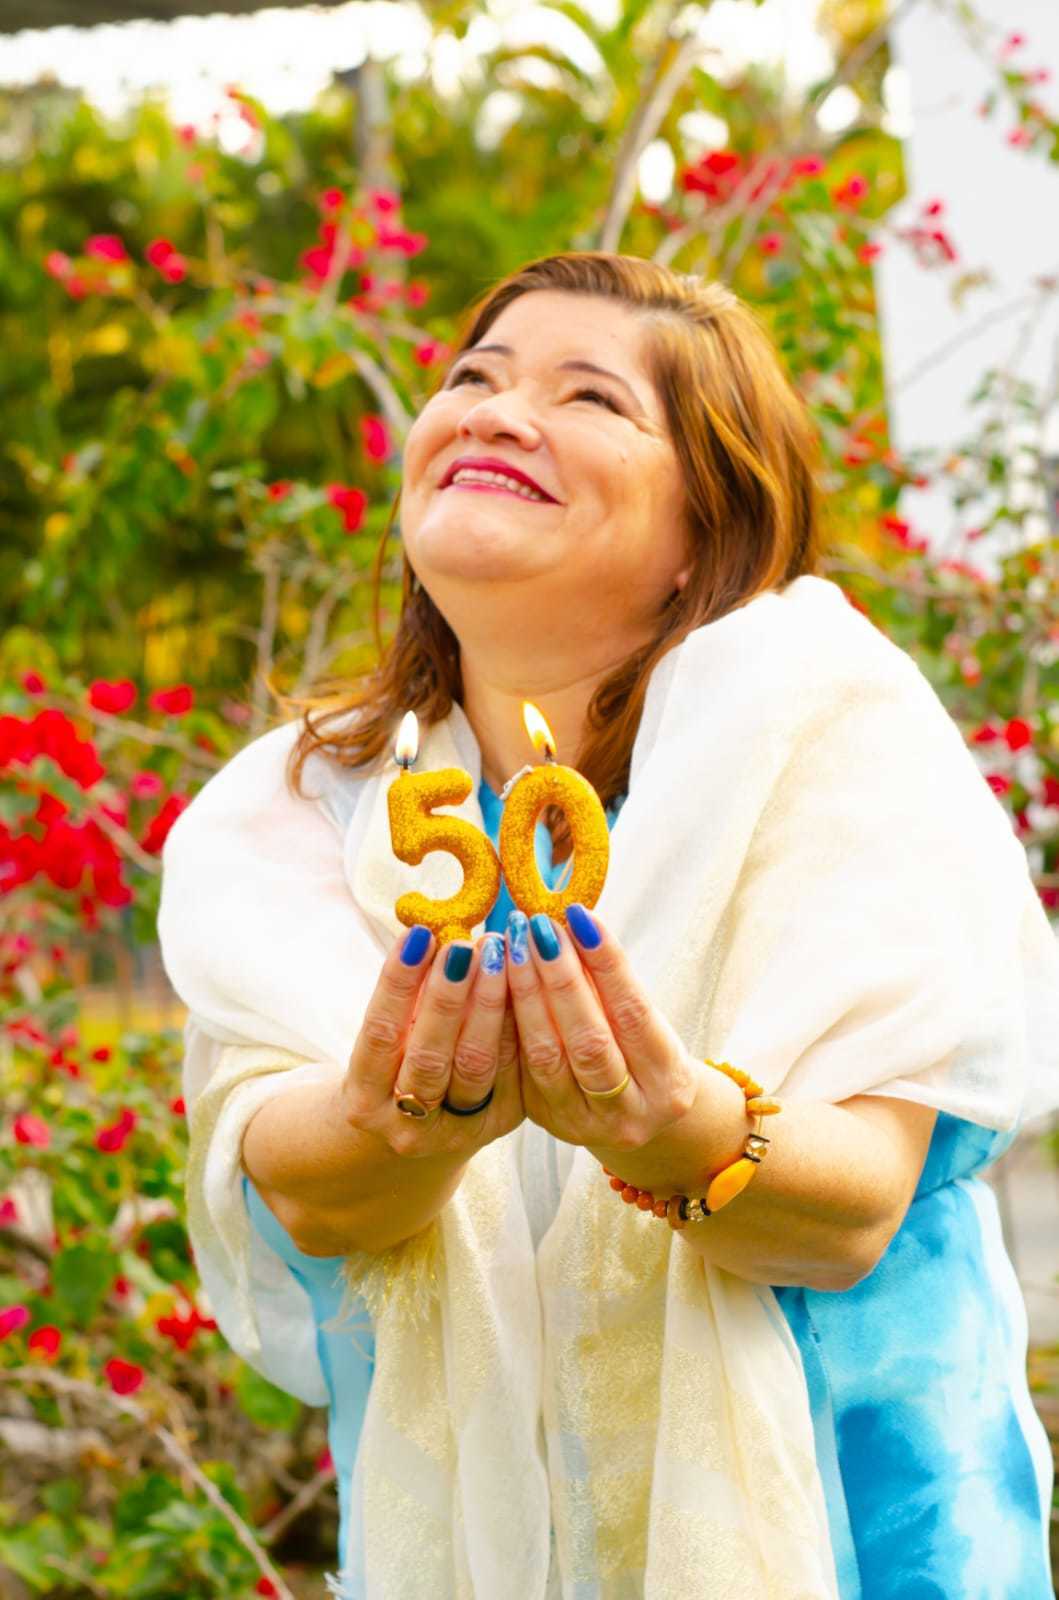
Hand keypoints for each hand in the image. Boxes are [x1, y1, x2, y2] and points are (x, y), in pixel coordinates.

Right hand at [338, 924, 522, 1156]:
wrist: (414, 1125)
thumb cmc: (394, 1064)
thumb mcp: (384, 1038)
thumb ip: (404, 998)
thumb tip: (434, 933)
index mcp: (366, 1100)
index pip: (381, 1035)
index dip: (399, 983)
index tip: (419, 935)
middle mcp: (407, 1127)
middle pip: (431, 1056)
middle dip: (448, 995)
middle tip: (465, 943)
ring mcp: (457, 1131)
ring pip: (476, 1063)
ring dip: (489, 1002)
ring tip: (497, 952)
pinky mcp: (500, 1123)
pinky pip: (513, 1068)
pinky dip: (516, 1021)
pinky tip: (523, 980)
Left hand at [504, 904, 696, 1153]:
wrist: (634, 1111)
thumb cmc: (641, 1050)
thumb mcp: (646, 1022)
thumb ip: (612, 985)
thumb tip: (572, 924)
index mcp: (667, 1084)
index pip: (633, 1014)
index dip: (605, 964)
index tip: (578, 917)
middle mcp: (627, 1114)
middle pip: (588, 1040)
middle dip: (560, 977)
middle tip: (537, 927)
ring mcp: (581, 1124)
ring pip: (546, 1056)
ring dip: (526, 993)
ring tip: (512, 945)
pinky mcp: (544, 1120)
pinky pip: (518, 1067)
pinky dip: (508, 1019)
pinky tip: (495, 979)